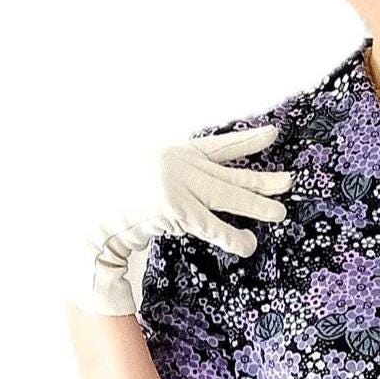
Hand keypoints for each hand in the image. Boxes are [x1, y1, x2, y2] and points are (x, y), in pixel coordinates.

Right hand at [71, 124, 290, 315]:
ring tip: (280, 212)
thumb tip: (212, 185)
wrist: (91, 218)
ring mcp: (177, 185)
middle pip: (229, 172)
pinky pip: (213, 226)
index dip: (247, 141)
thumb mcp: (150, 178)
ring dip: (256, 205)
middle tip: (289, 182)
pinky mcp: (175, 209)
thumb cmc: (119, 203)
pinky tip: (248, 243)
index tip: (272, 135)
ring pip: (227, 196)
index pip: (218, 145)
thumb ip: (180, 178)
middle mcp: (178, 164)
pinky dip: (232, 236)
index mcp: (174, 153)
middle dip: (261, 179)